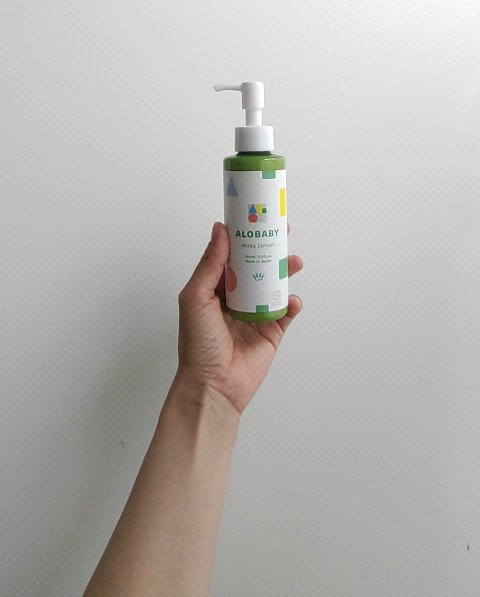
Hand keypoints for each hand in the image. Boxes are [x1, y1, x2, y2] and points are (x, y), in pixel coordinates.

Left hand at [175, 221, 303, 416]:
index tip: (257, 217)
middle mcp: (237, 297)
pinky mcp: (272, 332)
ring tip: (293, 262)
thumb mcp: (196, 298)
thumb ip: (210, 264)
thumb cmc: (197, 345)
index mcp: (216, 287)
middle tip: (283, 232)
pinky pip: (287, 312)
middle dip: (270, 248)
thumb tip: (220, 230)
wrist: (213, 386)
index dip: (245, 235)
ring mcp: (256, 314)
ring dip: (285, 271)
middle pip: (258, 265)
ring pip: (275, 285)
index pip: (233, 254)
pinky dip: (293, 303)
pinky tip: (292, 299)